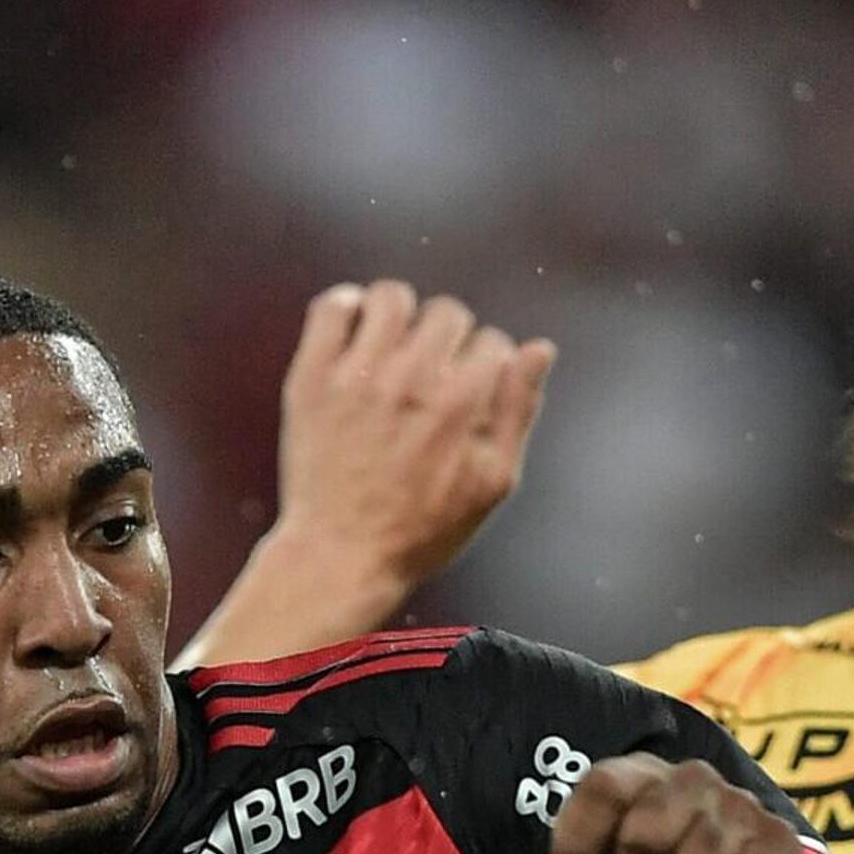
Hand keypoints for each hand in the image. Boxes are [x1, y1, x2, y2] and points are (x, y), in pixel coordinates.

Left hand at [269, 281, 555, 589]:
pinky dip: (346, 308)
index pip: (493, 341)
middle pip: (448, 312)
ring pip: (392, 297)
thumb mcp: (492, 482)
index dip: (488, 366)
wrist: (341, 555)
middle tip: (434, 373)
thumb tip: (539, 350)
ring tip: (395, 346)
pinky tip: (354, 334)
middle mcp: (412, 377)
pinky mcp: (313, 377)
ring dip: (402, 315)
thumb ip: (520, 410)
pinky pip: (331, 307)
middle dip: (450, 338)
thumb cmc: (421, 529)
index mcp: (462, 402)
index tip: (471, 391)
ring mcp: (358, 374)